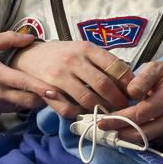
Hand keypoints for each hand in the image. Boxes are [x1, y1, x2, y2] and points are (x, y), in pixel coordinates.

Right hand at [0, 33, 50, 115]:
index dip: (42, 89)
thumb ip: (9, 39)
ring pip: (22, 107)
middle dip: (44, 98)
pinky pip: (13, 109)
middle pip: (29, 101)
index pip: (25, 84)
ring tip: (47, 94)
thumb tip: (31, 37)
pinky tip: (27, 95)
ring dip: (34, 101)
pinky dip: (22, 103)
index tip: (57, 92)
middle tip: (59, 92)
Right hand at [13, 41, 133, 118]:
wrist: (29, 56)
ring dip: (101, 110)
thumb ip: (102, 62)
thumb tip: (128, 79)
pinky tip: (87, 115)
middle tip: (124, 108)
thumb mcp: (82, 50)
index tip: (134, 92)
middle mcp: (74, 60)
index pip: (114, 66)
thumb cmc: (62, 54)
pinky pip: (69, 109)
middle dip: (117, 100)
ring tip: (109, 113)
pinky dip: (80, 115)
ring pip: (88, 99)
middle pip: (104, 85)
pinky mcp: (49, 90)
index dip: (127, 82)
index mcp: (86, 48)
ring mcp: (60, 76)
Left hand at [99, 61, 162, 146]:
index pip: (140, 115)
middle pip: (142, 132)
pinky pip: (154, 140)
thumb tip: (131, 93)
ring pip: (147, 139)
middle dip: (119, 131)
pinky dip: (138, 137)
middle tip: (102, 127)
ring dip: (127, 136)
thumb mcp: (157, 68)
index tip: (102, 120)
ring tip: (111, 129)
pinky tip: (126, 130)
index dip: (119, 119)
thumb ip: (143, 78)